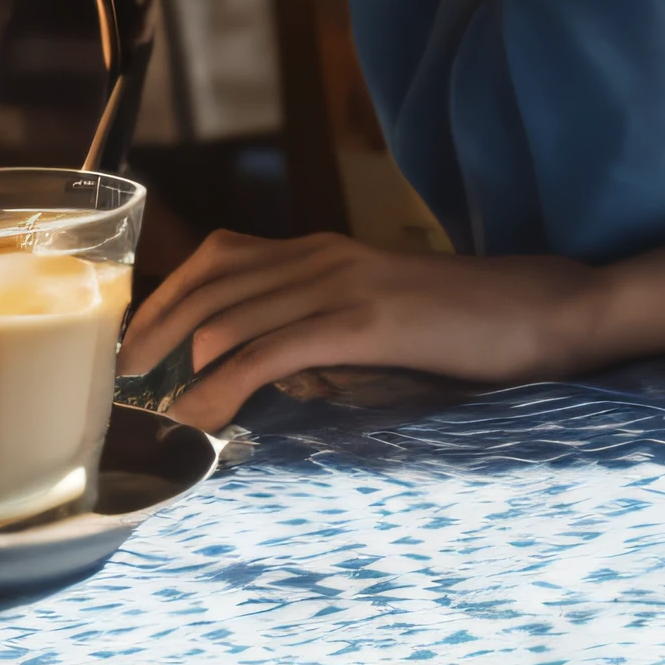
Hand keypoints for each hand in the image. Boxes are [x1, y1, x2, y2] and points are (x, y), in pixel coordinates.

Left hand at [120, 229, 601, 429]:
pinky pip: (273, 350)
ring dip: (180, 364)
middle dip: (153, 330)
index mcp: (324, 249)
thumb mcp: (381, 317)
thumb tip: (265, 376)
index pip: (220, 257)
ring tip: (155, 409)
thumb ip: (323, 330)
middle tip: (122, 380)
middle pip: (209, 281)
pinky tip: (204, 415)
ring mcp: (344, 284)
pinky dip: (225, 384)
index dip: (166, 296)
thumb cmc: (465, 325)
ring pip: (230, 314)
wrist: (542, 311)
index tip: (134, 345)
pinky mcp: (366, 322)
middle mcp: (324, 254)